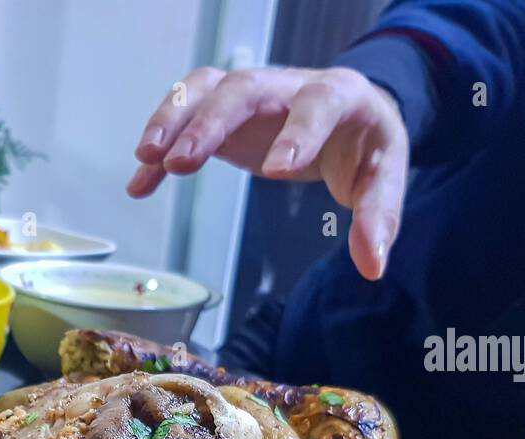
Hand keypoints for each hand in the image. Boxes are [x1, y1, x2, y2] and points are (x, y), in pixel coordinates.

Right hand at [127, 66, 408, 280]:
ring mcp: (253, 95)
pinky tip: (142, 184)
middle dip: (209, 123)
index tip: (274, 170)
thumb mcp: (382, 180)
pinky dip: (162, 148)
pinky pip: (186, 117)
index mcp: (341, 96)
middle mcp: (290, 86)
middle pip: (244, 88)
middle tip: (180, 162)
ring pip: (206, 90)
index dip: (298, 132)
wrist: (350, 118)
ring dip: (172, 120)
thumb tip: (371, 266)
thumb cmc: (365, 149)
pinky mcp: (226, 113)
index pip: (318, 104)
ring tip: (147, 159)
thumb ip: (378, 220)